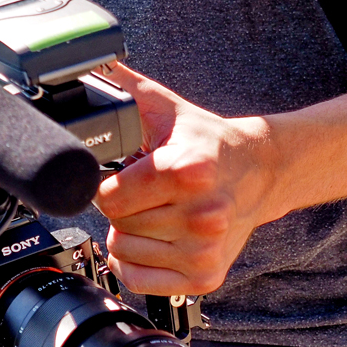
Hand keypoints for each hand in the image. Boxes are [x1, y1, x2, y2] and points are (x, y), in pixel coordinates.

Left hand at [94, 63, 283, 295]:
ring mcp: (205, 250)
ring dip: (129, 234)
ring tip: (155, 213)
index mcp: (187, 171)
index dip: (107, 186)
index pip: (109, 198)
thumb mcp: (165, 109)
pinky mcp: (206, 276)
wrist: (262, 170)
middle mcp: (201, 215)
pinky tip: (154, 241)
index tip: (123, 177)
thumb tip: (84, 66)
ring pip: (123, 252)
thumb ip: (122, 89)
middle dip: (122, 208)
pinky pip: (138, 280)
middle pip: (117, 225)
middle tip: (145, 194)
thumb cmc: (208, 142)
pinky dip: (135, 264)